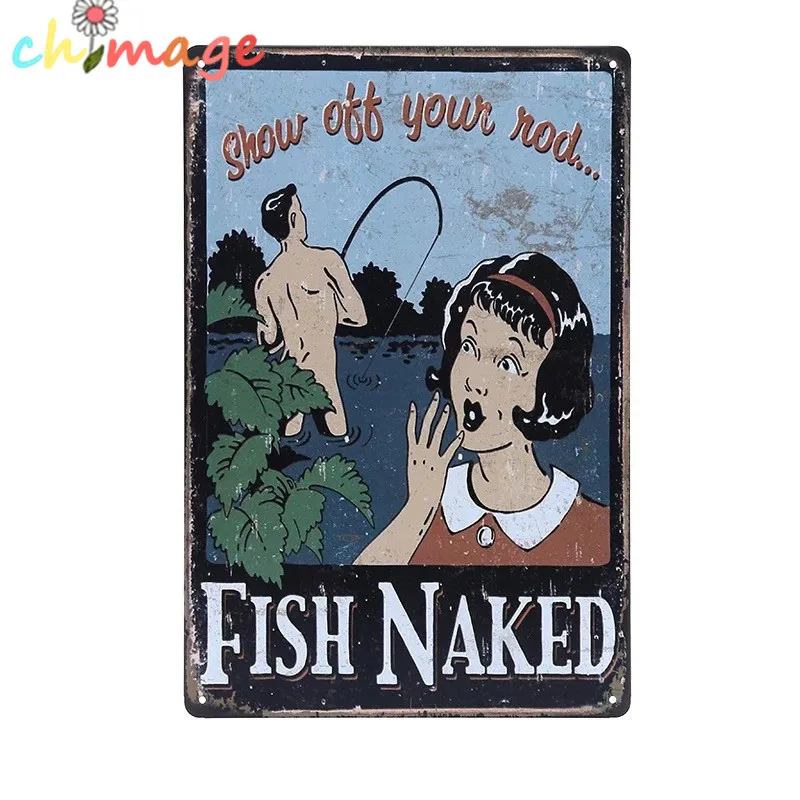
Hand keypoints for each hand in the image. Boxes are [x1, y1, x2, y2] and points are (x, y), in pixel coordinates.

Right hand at [405, 392, 463, 514]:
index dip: (412, 417)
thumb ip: (418, 461)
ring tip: (448, 408)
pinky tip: (461, 433)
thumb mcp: (414, 471)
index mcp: (412, 453)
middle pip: (425, 426)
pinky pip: (449, 450)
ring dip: (443, 420)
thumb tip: (420, 456)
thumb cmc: (417, 489)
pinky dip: (455, 442)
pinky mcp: (441, 465)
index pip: (410, 430)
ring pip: (437, 434)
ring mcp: (431, 458)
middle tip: (436, 397)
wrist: (419, 502)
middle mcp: (420, 452)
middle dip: (431, 410)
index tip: (413, 404)